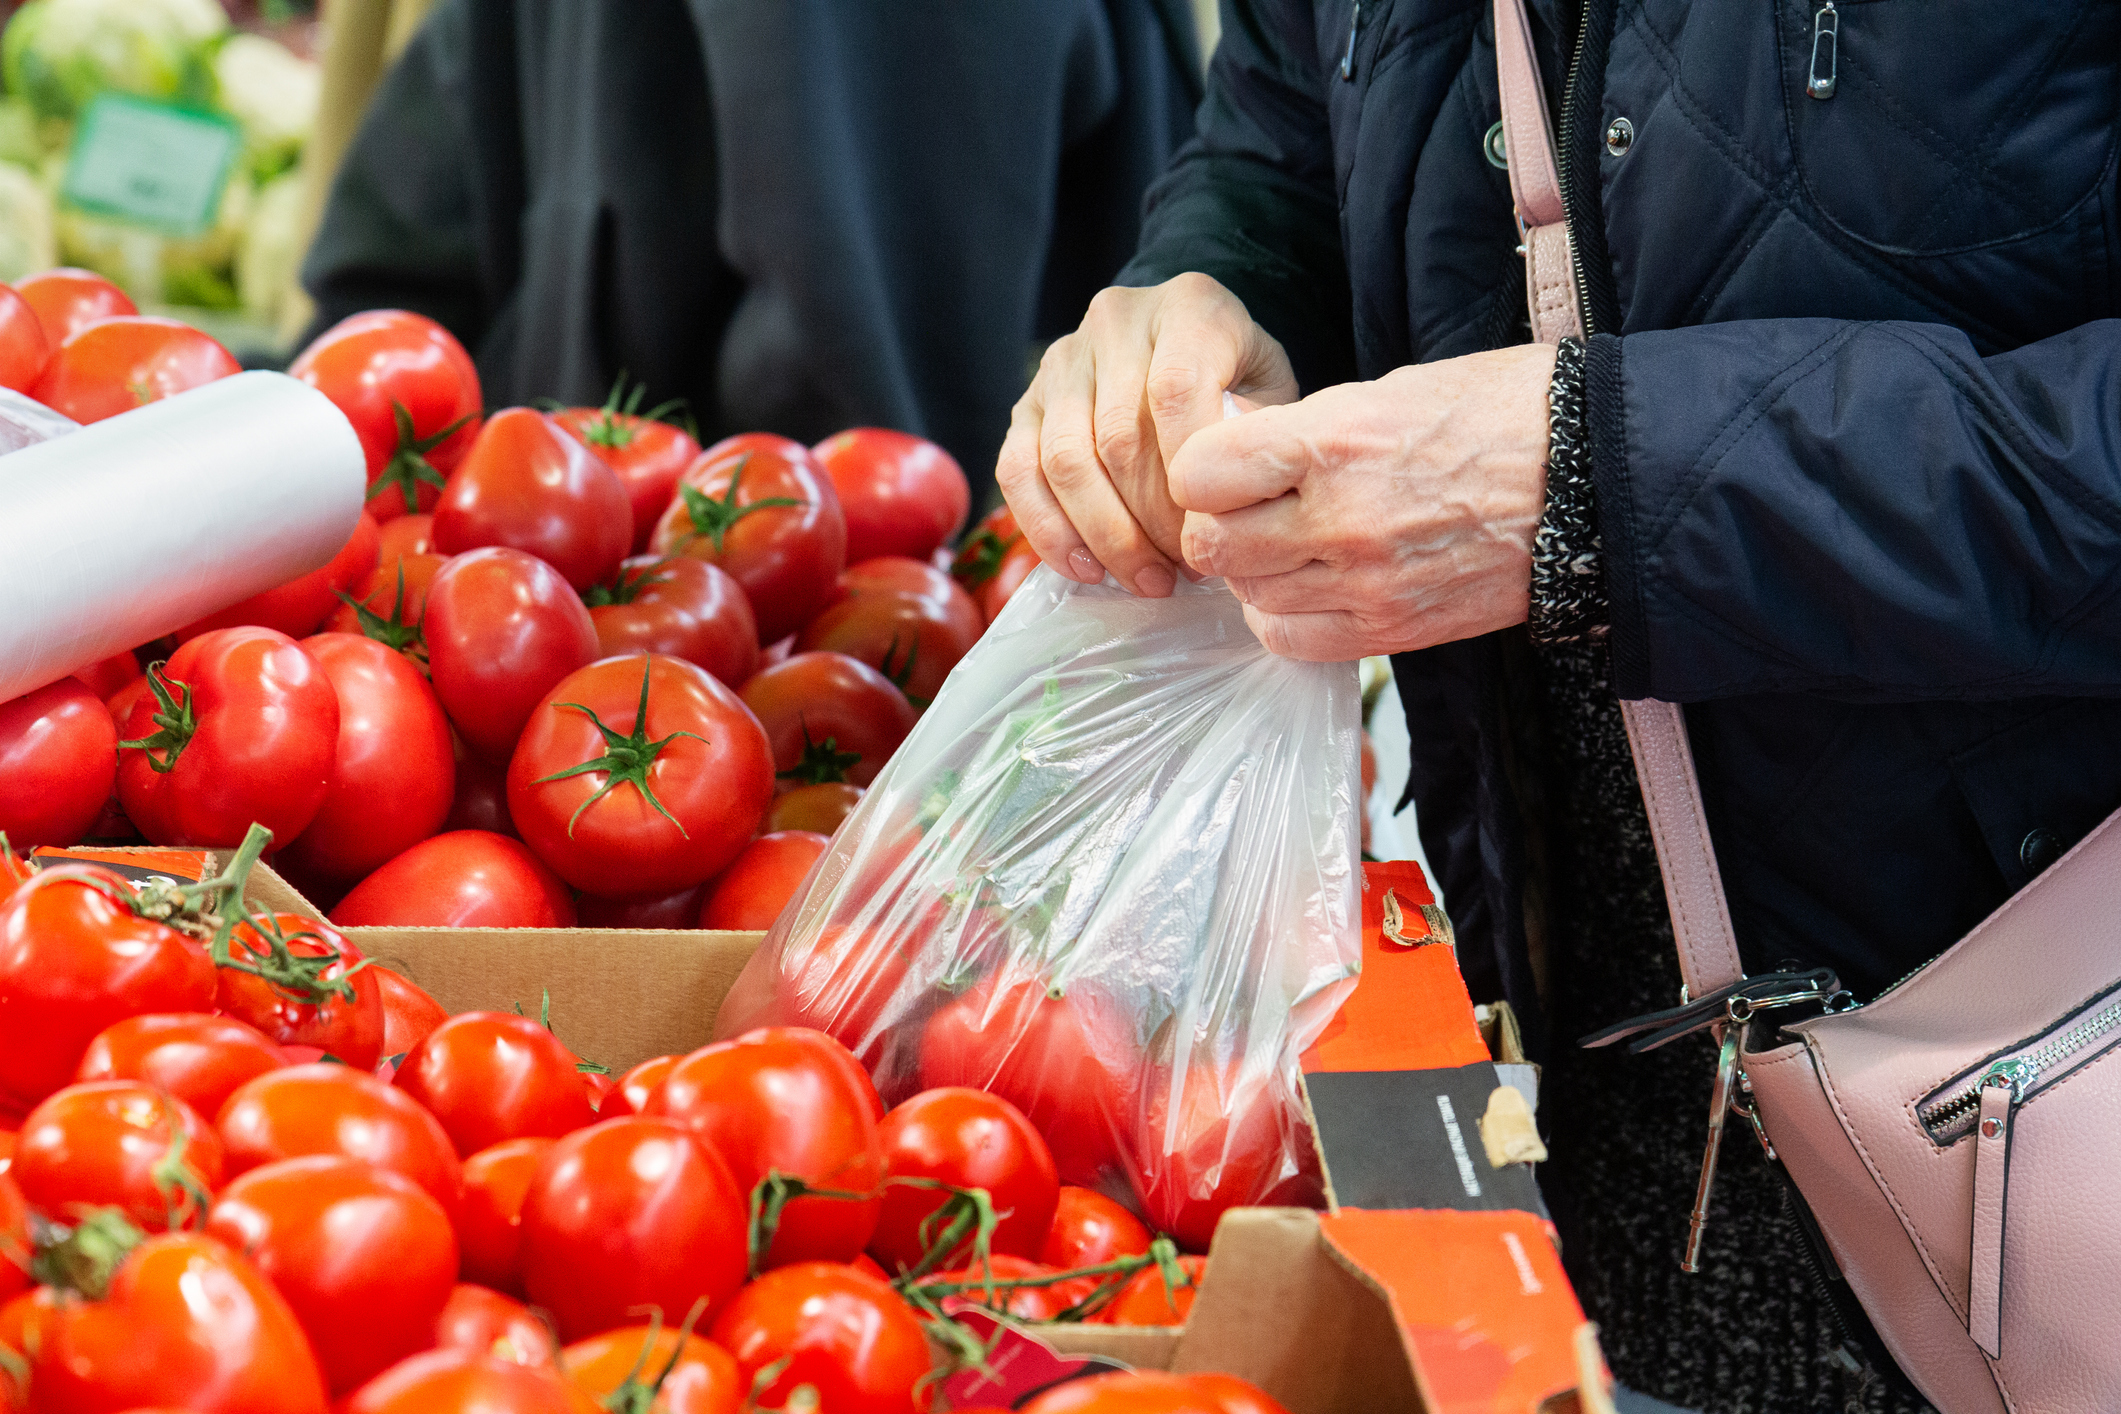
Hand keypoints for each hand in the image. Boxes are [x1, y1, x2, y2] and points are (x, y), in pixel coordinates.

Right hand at [995, 273, 1297, 596]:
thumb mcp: (1271, 392)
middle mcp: (1116, 320)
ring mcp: (1063, 360)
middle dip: (1153, 520)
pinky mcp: (1026, 402)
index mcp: (1189, 306)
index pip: (1175, 390)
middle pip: (1119, 436)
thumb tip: (1225, 501)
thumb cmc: (1238, 379)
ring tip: (1148, 580)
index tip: (1212, 530)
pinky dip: (1048, 530)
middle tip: (1186, 570)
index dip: (1188, 472)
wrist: (1187, 345)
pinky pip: (1018, 472)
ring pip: (1066, 461)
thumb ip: (1257, 434)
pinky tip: (1087, 568)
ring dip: (1106, 536)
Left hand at [1170, 343, 1557, 661]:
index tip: (1222, 467)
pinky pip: (1292, 640)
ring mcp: (1366, 582)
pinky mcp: (1393, 629)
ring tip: (1286, 545)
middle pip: (1212, 545)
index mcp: (1333, 440)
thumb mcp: (1389, 391)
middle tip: (1245, 511)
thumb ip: (1304, 430)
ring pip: (1248, 594)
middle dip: (1216, 526)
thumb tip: (1237, 455)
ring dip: (1252, 571)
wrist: (1594, 478)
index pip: (1199, 474)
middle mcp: (1339, 517)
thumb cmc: (1498, 414)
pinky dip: (1282, 617)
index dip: (1201, 470)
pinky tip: (1305, 588)